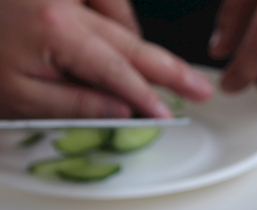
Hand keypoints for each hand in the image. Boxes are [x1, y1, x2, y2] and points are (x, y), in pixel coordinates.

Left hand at [0, 0, 213, 118]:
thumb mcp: (16, 94)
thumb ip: (73, 103)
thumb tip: (119, 110)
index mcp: (56, 29)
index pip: (117, 70)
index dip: (146, 96)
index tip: (166, 114)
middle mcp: (64, 3)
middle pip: (131, 41)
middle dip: (169, 69)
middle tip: (200, 89)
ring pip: (118, 18)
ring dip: (138, 45)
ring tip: (160, 74)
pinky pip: (101, 4)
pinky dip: (114, 21)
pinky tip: (119, 40)